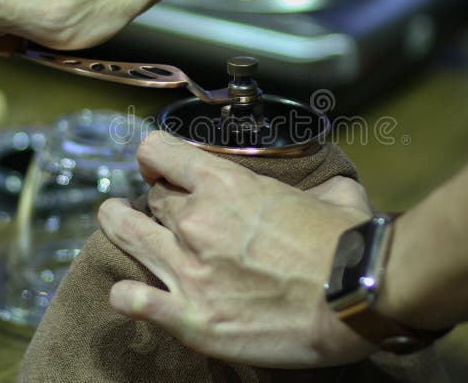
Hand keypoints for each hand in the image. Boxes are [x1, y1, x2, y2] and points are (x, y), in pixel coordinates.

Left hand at [98, 131, 375, 367]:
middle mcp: (196, 220)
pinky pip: (134, 300)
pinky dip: (127, 296)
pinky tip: (127, 295)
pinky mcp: (190, 317)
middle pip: (152, 199)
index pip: (159, 151)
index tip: (159, 165)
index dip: (156, 156)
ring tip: (113, 221)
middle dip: (155, 200)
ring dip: (118, 225)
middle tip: (162, 210)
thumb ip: (317, 187)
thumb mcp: (336, 195)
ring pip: (127, 235)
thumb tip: (326, 190)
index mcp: (225, 184)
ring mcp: (187, 270)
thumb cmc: (348, 243)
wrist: (354, 297)